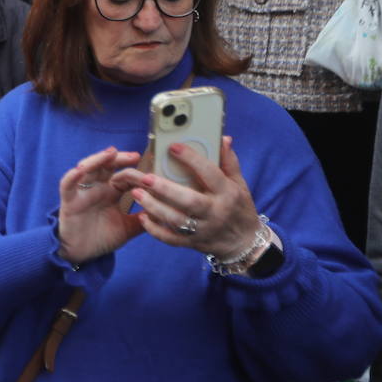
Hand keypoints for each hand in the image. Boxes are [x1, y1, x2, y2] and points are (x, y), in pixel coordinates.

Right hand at [55, 147, 144, 264]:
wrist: (82, 254)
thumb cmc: (102, 238)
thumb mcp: (128, 228)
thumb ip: (143, 219)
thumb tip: (166, 213)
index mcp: (112, 192)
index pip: (125, 176)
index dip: (137, 172)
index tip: (151, 172)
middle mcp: (97, 188)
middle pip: (107, 166)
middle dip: (120, 159)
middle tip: (135, 156)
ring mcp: (82, 192)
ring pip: (87, 169)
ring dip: (98, 159)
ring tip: (110, 154)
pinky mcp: (68, 201)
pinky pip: (67, 185)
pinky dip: (71, 176)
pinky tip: (79, 170)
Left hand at [111, 137, 259, 257]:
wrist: (244, 243)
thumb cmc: (239, 208)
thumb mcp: (239, 184)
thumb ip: (229, 162)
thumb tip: (223, 138)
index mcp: (227, 193)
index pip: (210, 174)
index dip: (192, 159)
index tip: (173, 147)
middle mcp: (215, 212)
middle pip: (190, 201)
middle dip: (166, 189)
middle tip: (145, 177)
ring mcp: (203, 230)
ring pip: (177, 221)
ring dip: (155, 207)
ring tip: (137, 193)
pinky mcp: (193, 243)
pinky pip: (171, 239)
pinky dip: (155, 230)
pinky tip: (142, 217)